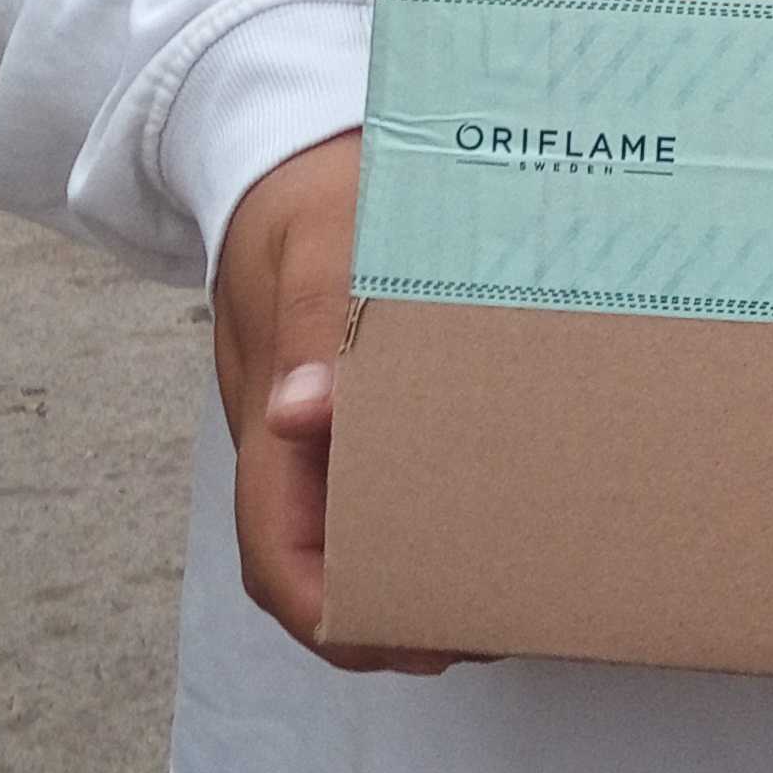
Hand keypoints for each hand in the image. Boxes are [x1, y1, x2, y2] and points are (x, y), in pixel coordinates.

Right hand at [212, 133, 475, 672]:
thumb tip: (298, 415)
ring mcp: (314, 416)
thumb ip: (314, 323)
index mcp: (266, 409)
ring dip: (410, 564)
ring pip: (347, 524)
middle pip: (317, 560)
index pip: (275, 554)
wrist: (289, 133)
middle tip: (488, 622)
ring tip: (506, 578)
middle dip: (388, 612)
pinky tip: (494, 496)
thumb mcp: (315, 239)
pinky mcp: (347, 388)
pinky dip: (424, 503)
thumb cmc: (310, 187)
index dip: (332, 616)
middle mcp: (285, 432)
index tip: (408, 639)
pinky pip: (376, 470)